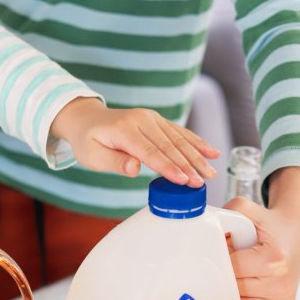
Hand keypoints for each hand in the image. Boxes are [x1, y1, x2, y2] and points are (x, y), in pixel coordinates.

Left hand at [50, 98, 218, 185]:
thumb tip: (135, 169)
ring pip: (178, 138)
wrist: (88, 119)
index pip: (150, 152)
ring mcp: (152, 118)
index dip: (168, 167)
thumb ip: (114, 162)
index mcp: (125, 130)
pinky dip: (196, 142)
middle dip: (188, 165)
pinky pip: (179, 132)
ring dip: (197, 156)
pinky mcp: (158, 120)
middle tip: (203, 182)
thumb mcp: (92, 156)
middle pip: (169, 145)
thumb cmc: (89, 142)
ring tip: (212, 172)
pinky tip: (212, 152)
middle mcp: (142, 120)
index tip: (183, 180)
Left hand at [226, 167, 299, 299]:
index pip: (231, 271)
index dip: (220, 261)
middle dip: (224, 279)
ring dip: (232, 297)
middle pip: (233, 292)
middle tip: (227, 266)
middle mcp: (280, 285)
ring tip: (238, 278)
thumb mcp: (248, 211)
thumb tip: (203, 233)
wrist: (296, 234)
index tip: (221, 253)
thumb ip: (225, 216)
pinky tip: (244, 297)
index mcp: (273, 261)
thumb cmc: (269, 226)